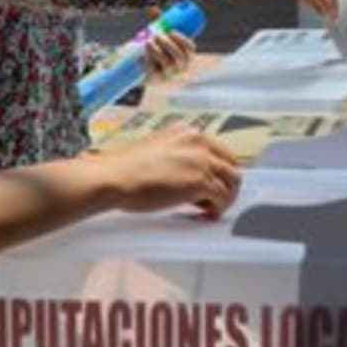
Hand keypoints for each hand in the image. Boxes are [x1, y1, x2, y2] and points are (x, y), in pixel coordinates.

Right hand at [106, 124, 240, 216]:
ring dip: (224, 199)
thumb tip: (190, 179)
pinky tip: (204, 215)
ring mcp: (201, 161)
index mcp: (187, 131)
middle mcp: (198, 141)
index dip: (217, 172)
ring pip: (232, 182)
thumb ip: (179, 158)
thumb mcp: (158, 151)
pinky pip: (223, 198)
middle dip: (226, 185)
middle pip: (231, 165)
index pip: (219, 151)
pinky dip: (218, 209)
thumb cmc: (125, 169)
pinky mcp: (200, 181)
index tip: (212, 185)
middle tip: (214, 201)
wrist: (114, 177)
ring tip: (209, 210)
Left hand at [144, 9, 195, 84]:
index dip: (183, 40)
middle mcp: (181, 66)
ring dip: (157, 52)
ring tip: (147, 43)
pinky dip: (146, 63)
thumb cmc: (159, 49)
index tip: (171, 31)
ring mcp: (170, 73)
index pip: (190, 47)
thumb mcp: (161, 36)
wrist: (148, 70)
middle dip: (168, 45)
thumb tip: (153, 8)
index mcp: (187, 54)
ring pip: (166, 63)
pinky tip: (140, 58)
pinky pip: (153, 72)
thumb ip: (159, 22)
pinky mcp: (157, 79)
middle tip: (156, 36)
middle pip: (179, 56)